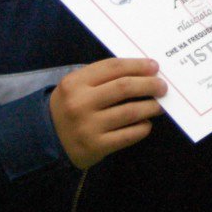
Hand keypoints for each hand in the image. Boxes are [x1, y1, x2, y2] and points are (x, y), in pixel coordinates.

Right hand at [48, 58, 166, 168]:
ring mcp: (88, 126)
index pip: (113, 67)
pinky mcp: (96, 146)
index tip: (154, 66)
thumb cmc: (70, 106)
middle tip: (162, 86)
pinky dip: (142, 127)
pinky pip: (128, 135)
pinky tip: (146, 123)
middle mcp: (80, 103)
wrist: (49, 139)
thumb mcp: (76, 86)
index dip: (137, 65)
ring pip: (130, 112)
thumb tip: (142, 72)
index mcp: (75, 82)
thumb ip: (103, 77)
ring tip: (158, 105)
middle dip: (149, 85)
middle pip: (124, 87)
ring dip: (150, 107)